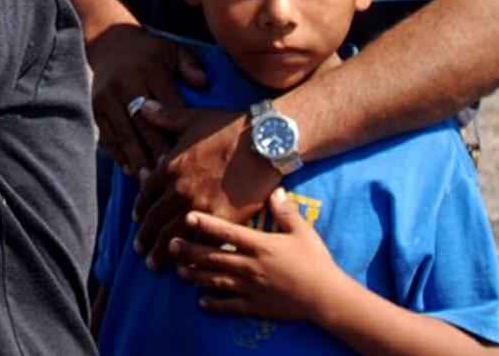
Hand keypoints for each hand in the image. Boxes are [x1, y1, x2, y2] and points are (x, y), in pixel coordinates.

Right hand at [85, 23, 206, 177]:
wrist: (110, 43)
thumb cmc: (150, 51)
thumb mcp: (173, 50)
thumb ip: (190, 66)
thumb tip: (204, 84)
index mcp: (149, 71)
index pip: (167, 105)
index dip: (178, 130)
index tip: (190, 153)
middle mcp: (126, 85)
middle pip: (145, 124)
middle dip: (158, 151)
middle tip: (171, 175)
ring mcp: (108, 98)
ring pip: (125, 133)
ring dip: (138, 159)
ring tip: (149, 182)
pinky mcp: (97, 107)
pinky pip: (108, 134)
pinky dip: (119, 154)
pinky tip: (130, 170)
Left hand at [132, 105, 279, 267]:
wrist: (264, 141)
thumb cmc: (228, 127)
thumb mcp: (190, 118)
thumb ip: (163, 116)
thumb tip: (141, 106)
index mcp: (169, 168)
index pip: (146, 195)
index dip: (140, 210)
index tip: (137, 220)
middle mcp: (179, 190)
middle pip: (155, 220)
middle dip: (145, 237)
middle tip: (140, 250)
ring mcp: (201, 207)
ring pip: (174, 236)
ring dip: (162, 252)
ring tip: (156, 263)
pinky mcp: (224, 220)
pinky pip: (203, 243)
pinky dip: (192, 256)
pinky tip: (189, 266)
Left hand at [172, 187, 337, 320]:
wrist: (329, 297)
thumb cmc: (317, 262)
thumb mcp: (303, 232)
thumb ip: (286, 212)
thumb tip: (276, 190)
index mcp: (261, 245)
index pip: (227, 232)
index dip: (205, 223)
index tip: (186, 216)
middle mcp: (251, 266)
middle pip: (213, 256)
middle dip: (189, 251)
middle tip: (169, 244)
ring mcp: (251, 288)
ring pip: (216, 280)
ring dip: (195, 276)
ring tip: (178, 270)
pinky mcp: (256, 307)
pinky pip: (230, 306)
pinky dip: (214, 304)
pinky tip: (201, 302)